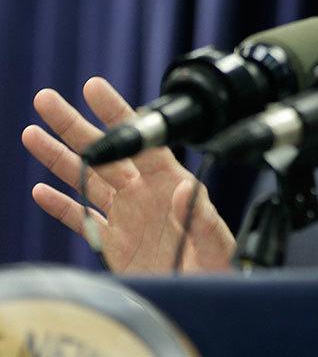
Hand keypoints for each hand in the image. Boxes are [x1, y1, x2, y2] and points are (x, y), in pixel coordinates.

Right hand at [21, 76, 235, 273]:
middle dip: (74, 125)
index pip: (141, 140)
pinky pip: (81, 219)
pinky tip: (39, 191)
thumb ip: (200, 217)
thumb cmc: (218, 266)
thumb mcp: (216, 242)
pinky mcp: (113, 241)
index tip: (93, 88)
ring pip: (86, 179)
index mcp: (171, 182)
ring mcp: (126, 214)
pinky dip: (61, 206)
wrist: (204, 296)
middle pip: (104, 152)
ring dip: (58, 158)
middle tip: (46, 99)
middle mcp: (145, 192)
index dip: (116, 113)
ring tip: (32, 132)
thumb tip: (186, 189)